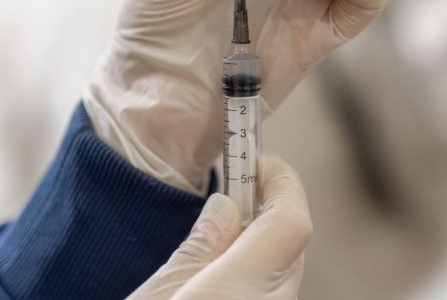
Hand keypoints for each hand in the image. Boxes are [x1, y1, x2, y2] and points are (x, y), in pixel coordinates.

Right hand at [129, 155, 310, 298]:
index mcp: (247, 284)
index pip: (289, 219)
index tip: (258, 160)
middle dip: (265, 213)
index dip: (280, 182)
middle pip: (289, 246)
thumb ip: (197, 250)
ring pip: (278, 274)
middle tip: (234, 192)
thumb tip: (226, 209)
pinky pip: (266, 294)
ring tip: (217, 236)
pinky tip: (214, 279)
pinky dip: (248, 277)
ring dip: (255, 249)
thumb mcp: (156, 295)